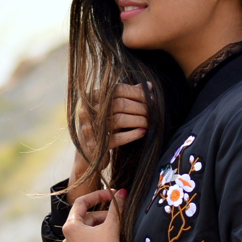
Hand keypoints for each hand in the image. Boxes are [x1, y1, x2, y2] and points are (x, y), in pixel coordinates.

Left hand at [61, 187, 125, 241]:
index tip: (112, 195)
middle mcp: (66, 239)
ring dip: (100, 230)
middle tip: (118, 217)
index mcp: (70, 227)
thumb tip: (123, 192)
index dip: (98, 196)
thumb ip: (117, 207)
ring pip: (86, 235)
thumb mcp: (112, 227)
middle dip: (102, 216)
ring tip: (114, 232)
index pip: (82, 203)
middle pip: (85, 220)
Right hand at [66, 83, 148, 203]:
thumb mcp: (114, 111)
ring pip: (119, 120)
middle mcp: (88, 111)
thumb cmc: (104, 129)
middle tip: (153, 112)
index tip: (151, 99)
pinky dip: (132, 135)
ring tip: (149, 123)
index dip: (136, 93)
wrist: (89, 155)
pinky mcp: (96, 146)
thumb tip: (149, 85)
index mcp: (92, 98)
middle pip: (119, 104)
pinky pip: (117, 138)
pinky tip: (143, 132)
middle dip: (140, 108)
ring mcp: (91, 128)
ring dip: (138, 120)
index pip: (117, 89)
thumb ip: (129, 97)